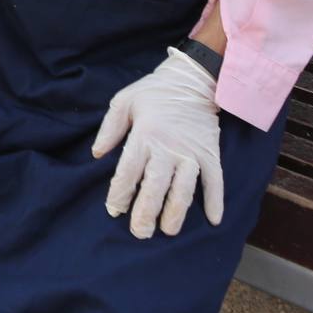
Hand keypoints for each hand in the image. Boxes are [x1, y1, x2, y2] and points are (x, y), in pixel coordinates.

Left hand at [92, 47, 223, 238]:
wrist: (193, 79)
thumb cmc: (154, 92)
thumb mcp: (124, 101)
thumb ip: (109, 128)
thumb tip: (96, 154)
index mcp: (144, 135)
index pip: (128, 171)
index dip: (120, 194)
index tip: (114, 211)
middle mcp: (167, 147)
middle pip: (155, 187)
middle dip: (146, 213)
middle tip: (140, 233)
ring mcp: (191, 153)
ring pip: (184, 189)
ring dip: (176, 212)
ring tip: (168, 231)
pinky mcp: (211, 154)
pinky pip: (215, 181)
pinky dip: (215, 200)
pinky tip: (213, 219)